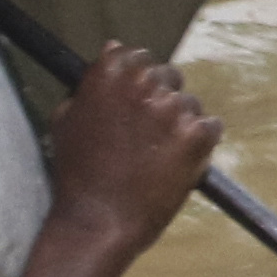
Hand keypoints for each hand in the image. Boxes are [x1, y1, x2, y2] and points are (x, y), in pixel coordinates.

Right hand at [38, 45, 222, 258]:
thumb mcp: (65, 121)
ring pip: (190, 104)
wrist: (97, 223)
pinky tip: (179, 163)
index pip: (135, 55)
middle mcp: (144, 83)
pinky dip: (201, 144)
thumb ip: (87, 86)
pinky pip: (211, 127)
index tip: (135, 100)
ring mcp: (173, 108)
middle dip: (161, 100)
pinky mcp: (197, 135)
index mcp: (110, 73)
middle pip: (168, 76)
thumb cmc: (77, 176)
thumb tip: (109, 53)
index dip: (137, 81)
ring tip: (157, 158)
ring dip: (180, 124)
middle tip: (148, 134)